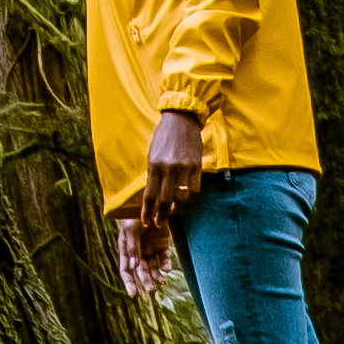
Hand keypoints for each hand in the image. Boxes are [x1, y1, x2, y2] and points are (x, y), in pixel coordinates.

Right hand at [115, 199, 174, 302]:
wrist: (149, 199)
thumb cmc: (134, 213)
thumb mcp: (130, 228)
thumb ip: (132, 246)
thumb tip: (133, 267)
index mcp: (126, 249)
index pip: (126, 270)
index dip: (129, 283)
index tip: (133, 295)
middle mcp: (138, 252)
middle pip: (141, 272)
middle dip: (145, 282)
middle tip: (152, 290)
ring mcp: (150, 248)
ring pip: (153, 268)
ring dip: (156, 276)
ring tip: (161, 282)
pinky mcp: (162, 244)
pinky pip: (164, 259)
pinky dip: (166, 266)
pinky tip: (167, 270)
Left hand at [140, 107, 206, 235]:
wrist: (182, 119)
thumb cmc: (164, 137)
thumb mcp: (153, 154)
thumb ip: (154, 174)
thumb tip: (153, 196)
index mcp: (154, 165)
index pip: (150, 195)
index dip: (147, 212)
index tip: (147, 222)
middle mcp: (168, 168)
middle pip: (165, 200)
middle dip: (162, 215)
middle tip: (159, 223)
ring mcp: (184, 168)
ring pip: (182, 198)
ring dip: (177, 209)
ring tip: (173, 212)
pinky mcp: (197, 167)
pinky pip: (194, 190)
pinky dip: (189, 199)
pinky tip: (185, 201)